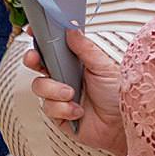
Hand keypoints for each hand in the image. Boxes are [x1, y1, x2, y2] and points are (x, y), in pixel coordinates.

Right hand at [27, 29, 126, 155]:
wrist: (121, 125)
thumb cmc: (118, 95)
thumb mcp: (104, 67)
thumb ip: (85, 49)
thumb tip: (71, 30)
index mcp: (75, 63)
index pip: (53, 47)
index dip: (41, 39)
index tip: (33, 30)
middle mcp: (64, 77)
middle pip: (38, 64)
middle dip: (33, 60)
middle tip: (35, 58)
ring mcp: (59, 96)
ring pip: (39, 86)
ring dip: (54, 90)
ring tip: (72, 94)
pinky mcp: (57, 114)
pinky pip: (48, 107)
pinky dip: (64, 109)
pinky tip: (78, 111)